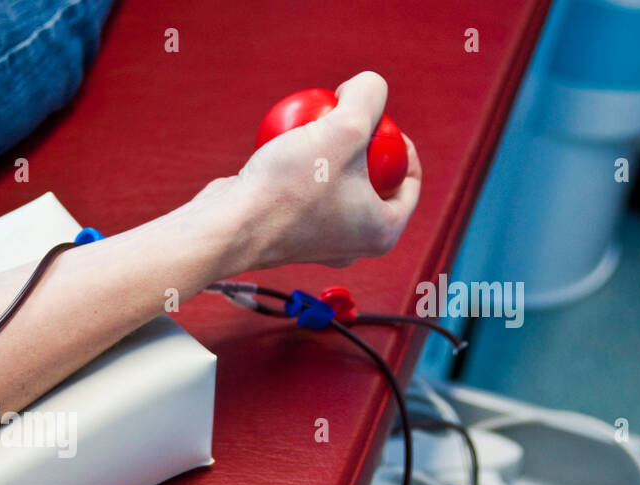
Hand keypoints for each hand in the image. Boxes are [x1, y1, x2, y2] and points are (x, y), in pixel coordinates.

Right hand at [191, 71, 420, 273]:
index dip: (399, 141)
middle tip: (346, 120)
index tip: (377, 118)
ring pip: (338, 185)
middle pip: (373, 182)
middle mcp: (354, 243)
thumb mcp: (345, 125)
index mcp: (382, 232)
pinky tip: (286, 142)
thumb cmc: (290, 186)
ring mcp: (320, 242)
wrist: (229, 227)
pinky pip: (307, 194)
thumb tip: (371, 85)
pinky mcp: (289, 234)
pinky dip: (300, 169)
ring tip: (314, 127)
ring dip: (328, 152)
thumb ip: (369, 95)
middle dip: (363, 146)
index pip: (409, 179)